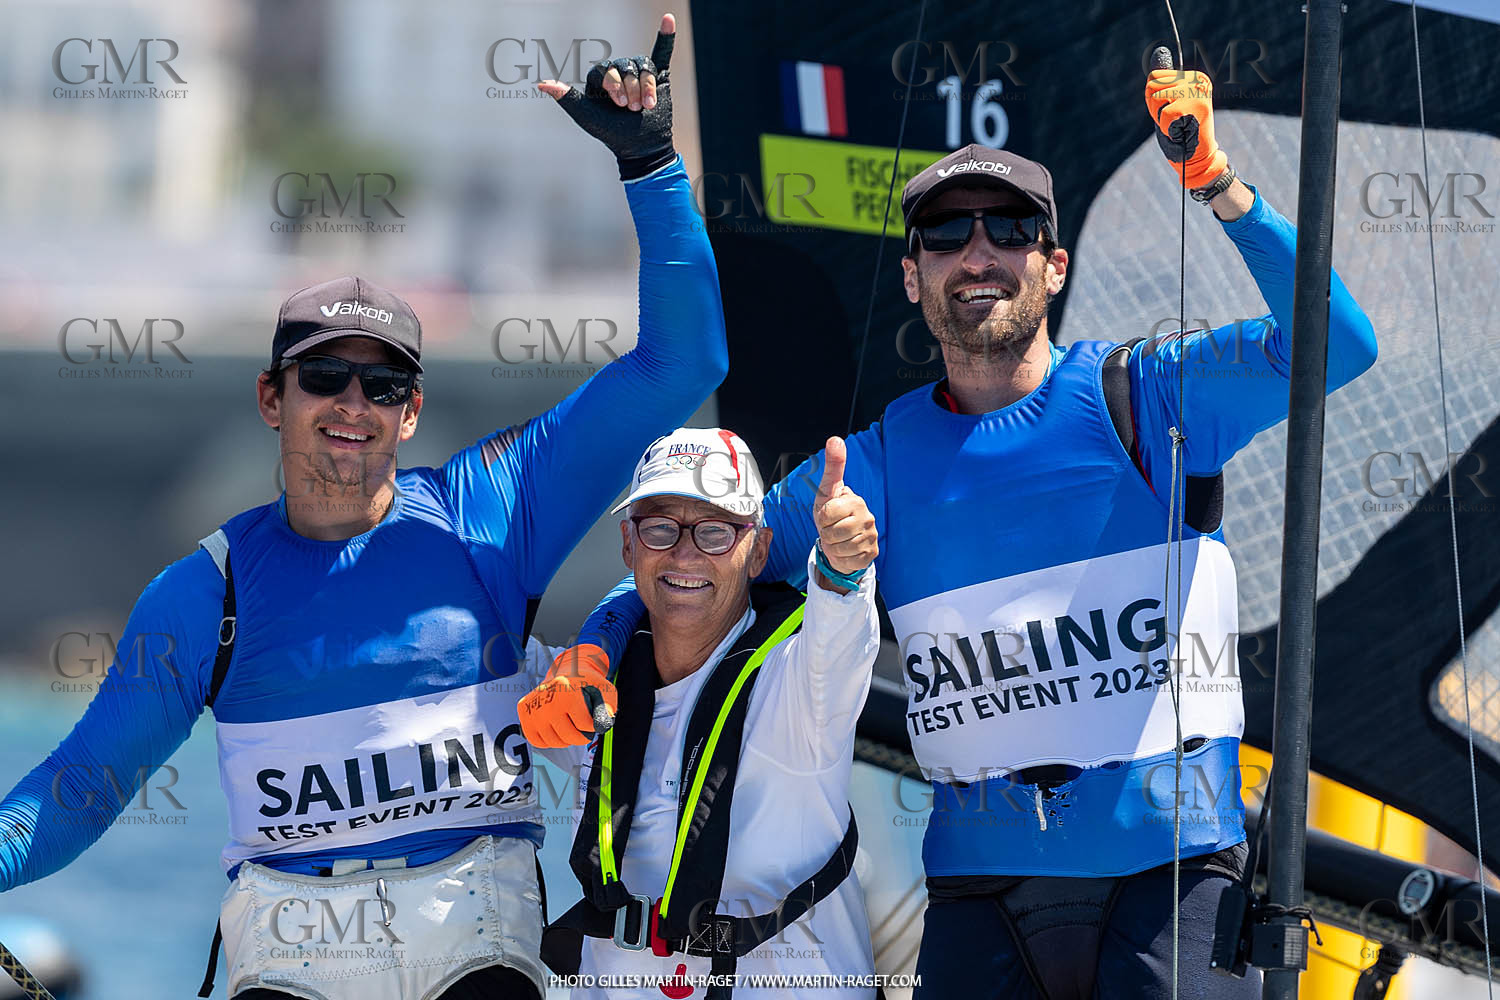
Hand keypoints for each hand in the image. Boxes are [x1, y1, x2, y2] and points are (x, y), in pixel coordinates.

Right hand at [517, 644, 618, 747]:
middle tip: (584, 732)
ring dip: (565, 741)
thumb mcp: (605, 690)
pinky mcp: (524, 710)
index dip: (594, 727)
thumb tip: (604, 725)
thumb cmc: (588, 684)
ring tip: (570, 730)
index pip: (585, 725)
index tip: (594, 721)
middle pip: (569, 736)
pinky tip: (555, 731)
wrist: (567, 670)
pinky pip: (537, 740)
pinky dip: (548, 741)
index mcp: (568, 692)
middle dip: (581, 738)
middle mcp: (548, 699)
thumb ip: (609, 707)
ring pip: (553, 741)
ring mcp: (534, 706)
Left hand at [537, 13, 676, 179]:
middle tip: (632, 109)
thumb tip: (541, 83)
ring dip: (645, 87)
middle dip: (630, 89)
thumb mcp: (587, 117)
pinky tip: (668, 19)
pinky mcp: (658, 77)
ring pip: (643, 66)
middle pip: (625, 66)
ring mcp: (638, 74)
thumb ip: (567, 99)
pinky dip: (666, 37)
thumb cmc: (612, 134)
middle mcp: (618, 72)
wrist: (642, 148)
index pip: (605, 69)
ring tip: (646, 106)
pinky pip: (662, 53)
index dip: (614, 84)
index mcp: (599, 78)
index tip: (620, 106)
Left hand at [812, 436, 877, 579]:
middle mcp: (867, 517)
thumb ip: (833, 466)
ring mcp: (871, 536)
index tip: (827, 515)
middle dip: (825, 533)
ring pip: (839, 548)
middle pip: (832, 532)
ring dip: (833, 547)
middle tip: (831, 529)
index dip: (821, 517)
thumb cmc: (832, 512)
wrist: (840, 540)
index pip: (826, 513)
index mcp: (856, 501)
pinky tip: (846, 550)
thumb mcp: (827, 490)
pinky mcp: (871, 553)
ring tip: (837, 539)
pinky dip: (841, 558)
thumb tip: (835, 439)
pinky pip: (848, 560)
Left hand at [1144, 63, 1227, 190]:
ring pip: (1156, 98)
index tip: (1167, 110)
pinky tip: (1180, 132)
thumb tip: (1159, 50)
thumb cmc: (1180, 132)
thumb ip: (1163, 81)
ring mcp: (1198, 92)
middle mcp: (1198, 81)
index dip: (1153, 99)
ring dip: (1160, 118)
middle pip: (1152, 85)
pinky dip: (1166, 128)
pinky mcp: (1196, 107)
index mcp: (1194, 78)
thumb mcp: (1168, 103)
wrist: (1198, 157)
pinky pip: (1164, 115)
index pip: (1154, 77)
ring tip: (1176, 126)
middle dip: (1154, 107)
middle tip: (1171, 121)